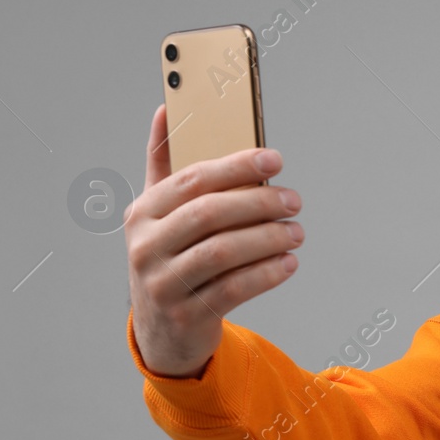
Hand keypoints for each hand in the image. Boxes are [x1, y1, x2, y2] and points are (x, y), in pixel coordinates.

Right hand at [125, 105, 304, 377]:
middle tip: (294, 200)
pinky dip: (267, 273)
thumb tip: (165, 109)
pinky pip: (234, 288)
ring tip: (297, 231)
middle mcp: (146, 246)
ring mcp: (163, 283)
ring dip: (268, 238)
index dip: (236, 166)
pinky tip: (289, 262)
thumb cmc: (170, 258)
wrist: (163, 331)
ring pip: (223, 252)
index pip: (192, 180)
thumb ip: (163, 164)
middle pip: (209, 214)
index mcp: (142, 213)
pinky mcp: (187, 315)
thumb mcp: (158, 214)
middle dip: (259, 203)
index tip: (275, 158)